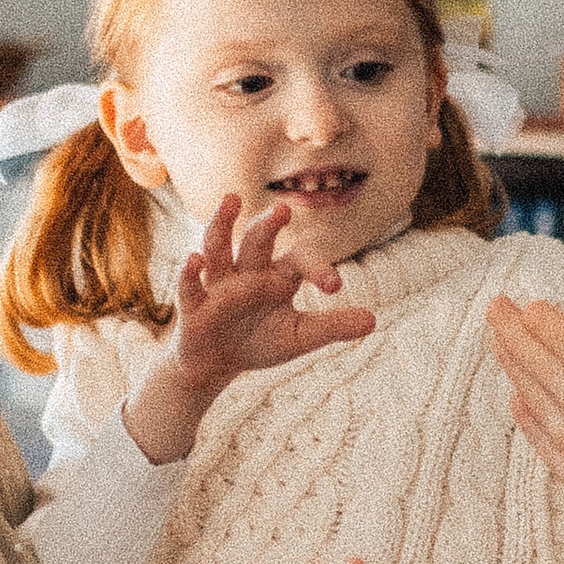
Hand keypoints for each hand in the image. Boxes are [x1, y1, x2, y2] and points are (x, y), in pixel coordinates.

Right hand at [122, 194, 375, 464]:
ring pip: (218, 246)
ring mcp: (217, 284)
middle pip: (257, 239)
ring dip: (223, 223)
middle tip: (284, 210)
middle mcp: (246, 271)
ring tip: (233, 199)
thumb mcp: (298, 337)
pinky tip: (194, 260)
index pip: (299, 259)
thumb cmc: (258, 341)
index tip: (335, 287)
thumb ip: (331, 326)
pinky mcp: (193, 304)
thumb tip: (373, 321)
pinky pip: (190, 285)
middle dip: (267, 224)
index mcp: (276, 276)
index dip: (317, 268)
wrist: (215, 364)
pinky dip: (190, 272)